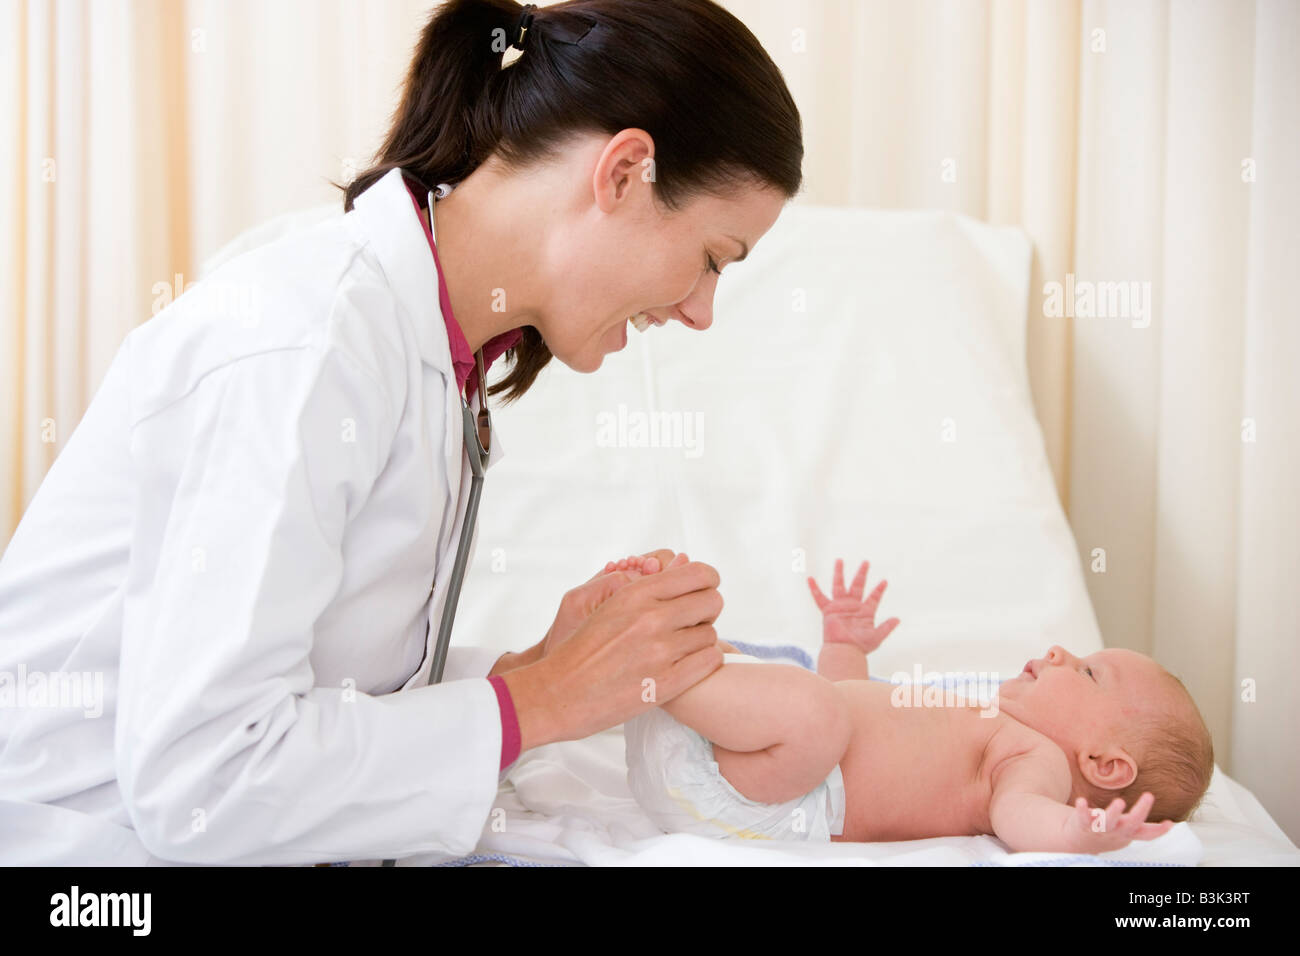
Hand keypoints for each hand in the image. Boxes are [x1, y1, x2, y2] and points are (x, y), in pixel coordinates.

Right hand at [509, 558, 724, 745]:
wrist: (559, 692)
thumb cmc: (583, 648)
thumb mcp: (611, 604)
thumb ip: (650, 585)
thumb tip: (685, 560)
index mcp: (636, 593)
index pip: (700, 574)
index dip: (706, 583)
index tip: (698, 594)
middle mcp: (651, 618)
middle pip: (713, 602)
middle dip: (705, 611)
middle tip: (689, 623)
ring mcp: (660, 652)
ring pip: (710, 634)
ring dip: (700, 641)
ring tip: (679, 648)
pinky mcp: (666, 683)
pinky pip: (710, 661)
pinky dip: (704, 661)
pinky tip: (685, 664)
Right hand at [807, 558, 899, 652]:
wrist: (844, 650)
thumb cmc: (860, 646)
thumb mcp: (877, 636)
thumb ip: (886, 627)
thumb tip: (897, 619)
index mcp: (865, 612)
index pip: (873, 597)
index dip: (879, 590)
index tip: (884, 581)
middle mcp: (852, 606)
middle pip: (858, 586)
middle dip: (862, 574)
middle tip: (866, 562)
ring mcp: (840, 606)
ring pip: (839, 586)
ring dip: (839, 573)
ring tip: (839, 560)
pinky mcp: (829, 610)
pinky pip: (819, 597)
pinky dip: (814, 589)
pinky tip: (809, 578)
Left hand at [1063, 793, 1174, 852]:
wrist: (1081, 843)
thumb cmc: (1111, 833)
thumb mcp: (1130, 832)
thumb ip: (1148, 829)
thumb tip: (1172, 825)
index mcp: (1129, 832)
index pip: (1146, 834)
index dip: (1159, 830)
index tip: (1170, 823)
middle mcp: (1116, 831)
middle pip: (1131, 824)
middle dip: (1140, 811)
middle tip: (1149, 796)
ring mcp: (1100, 829)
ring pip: (1108, 822)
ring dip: (1114, 812)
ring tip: (1120, 801)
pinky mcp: (1083, 823)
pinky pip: (1082, 817)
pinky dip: (1082, 809)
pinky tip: (1081, 800)